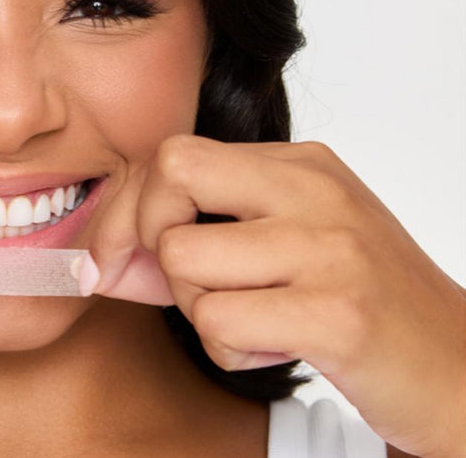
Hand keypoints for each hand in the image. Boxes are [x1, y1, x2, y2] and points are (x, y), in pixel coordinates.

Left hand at [84, 135, 465, 457]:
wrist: (457, 367)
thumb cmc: (357, 303)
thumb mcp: (279, 248)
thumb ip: (194, 240)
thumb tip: (94, 263)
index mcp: (300, 164)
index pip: (173, 155)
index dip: (127, 209)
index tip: (114, 257)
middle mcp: (314, 191)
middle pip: (170, 176)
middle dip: (147, 238)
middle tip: (185, 284)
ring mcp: (329, 247)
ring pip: (183, 259)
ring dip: (196, 309)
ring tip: (251, 320)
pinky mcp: (338, 313)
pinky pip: (217, 325)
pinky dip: (228, 353)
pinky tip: (275, 347)